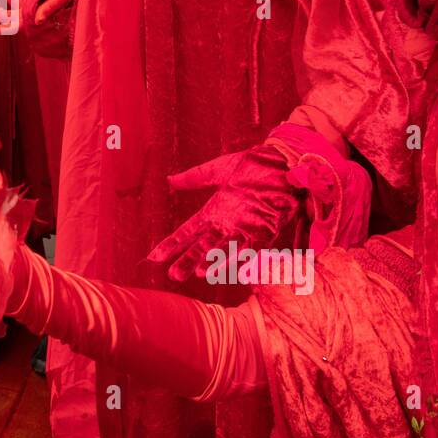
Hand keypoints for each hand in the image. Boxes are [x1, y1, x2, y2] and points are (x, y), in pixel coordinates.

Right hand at [147, 141, 303, 282]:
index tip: (155, 257)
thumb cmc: (251, 165)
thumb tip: (170, 180)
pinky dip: (246, 258)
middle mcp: (226, 224)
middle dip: (188, 260)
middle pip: (203, 245)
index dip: (172, 244)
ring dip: (213, 262)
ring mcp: (246, 228)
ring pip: (225, 250)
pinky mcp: (266, 229)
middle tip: (174, 276)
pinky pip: (254, 247)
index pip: (188, 232)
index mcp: (214, 211)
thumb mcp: (217, 170)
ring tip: (200, 273)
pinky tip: (238, 270)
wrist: (281, 162)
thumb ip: (195, 178)